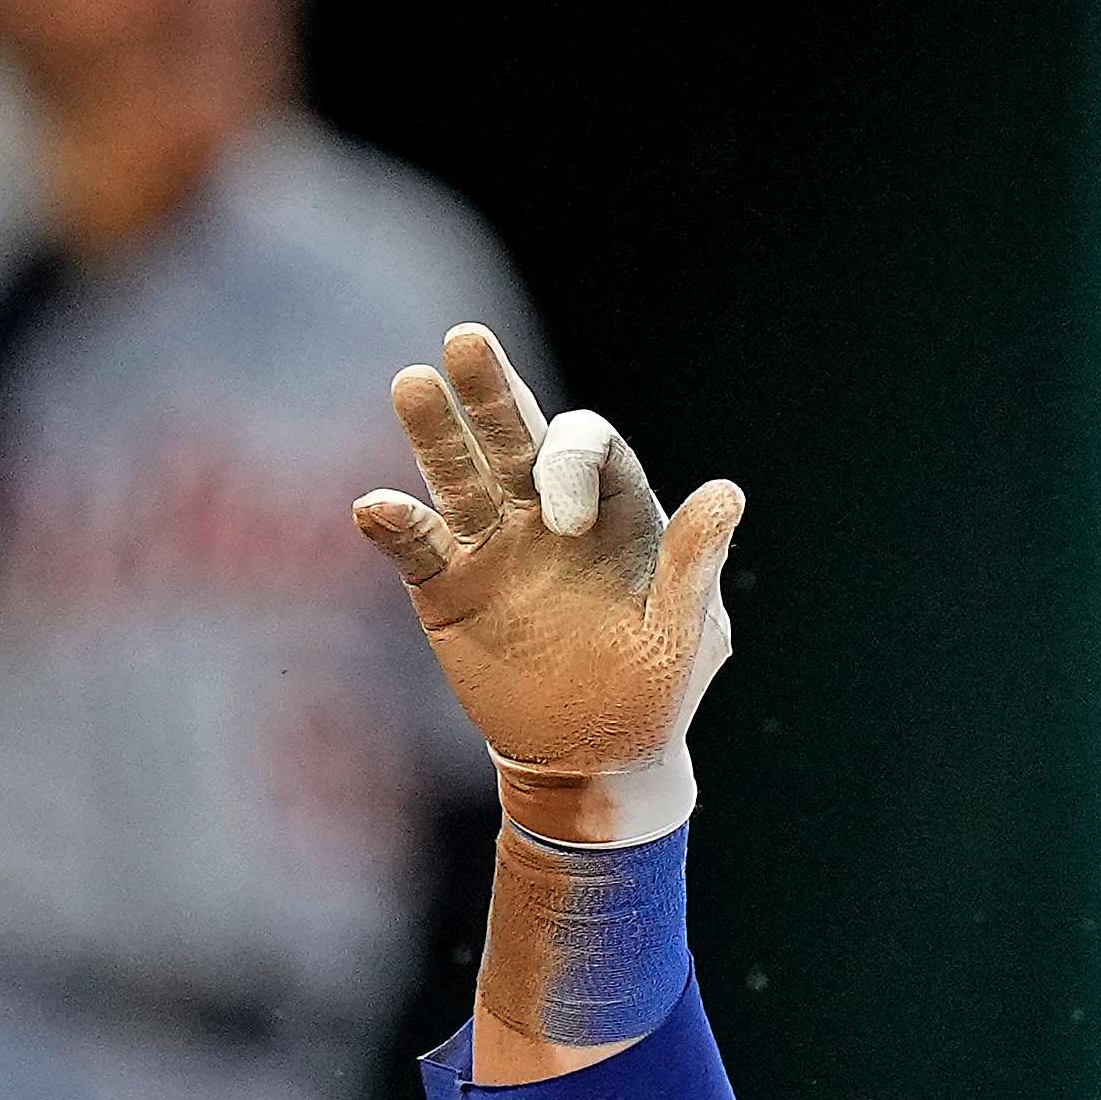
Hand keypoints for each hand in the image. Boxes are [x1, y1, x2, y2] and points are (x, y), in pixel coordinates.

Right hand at [351, 323, 741, 843]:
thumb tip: (727, 494)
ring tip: (412, 385)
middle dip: (491, 390)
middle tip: (466, 341)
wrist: (596, 758)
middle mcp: (545, 513)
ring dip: (434, 432)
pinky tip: (373, 507)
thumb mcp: (684, 632)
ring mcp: (494, 546)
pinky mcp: (448, 590)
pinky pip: (417, 548)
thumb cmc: (654, 691)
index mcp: (611, 509)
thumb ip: (694, 563)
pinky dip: (394, 526)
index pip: (585, 448)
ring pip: (457, 474)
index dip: (571, 463)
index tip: (564, 523)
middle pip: (514, 434)